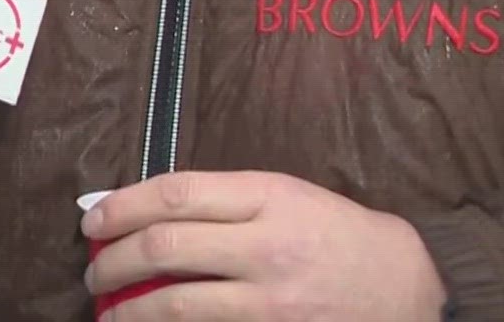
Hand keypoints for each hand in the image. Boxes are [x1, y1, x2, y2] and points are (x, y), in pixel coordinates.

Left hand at [82, 171, 446, 320]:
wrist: (411, 289)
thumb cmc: (339, 235)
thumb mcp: (287, 195)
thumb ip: (220, 201)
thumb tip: (143, 211)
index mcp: (269, 197)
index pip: (174, 194)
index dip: (121, 206)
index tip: (93, 219)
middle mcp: (268, 248)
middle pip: (163, 248)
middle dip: (111, 259)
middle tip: (91, 267)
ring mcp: (271, 302)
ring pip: (174, 304)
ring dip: (126, 308)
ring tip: (107, 308)